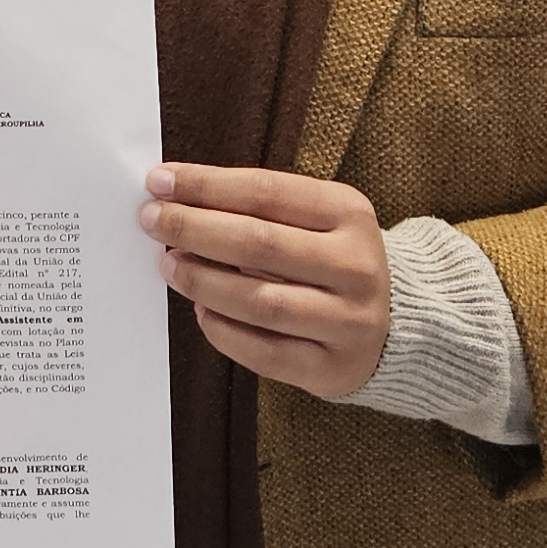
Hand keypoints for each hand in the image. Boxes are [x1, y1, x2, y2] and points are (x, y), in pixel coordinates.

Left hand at [140, 162, 389, 403]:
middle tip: (152, 221)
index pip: (266, 192)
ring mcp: (349, 321)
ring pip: (260, 301)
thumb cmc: (332, 259)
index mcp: (350, 214)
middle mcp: (356, 266)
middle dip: (194, 229)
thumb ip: (257, 208)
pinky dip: (224, 330)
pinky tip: (201, 310)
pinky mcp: (332, 367)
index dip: (207, 186)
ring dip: (203, 281)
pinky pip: (264, 352)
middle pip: (259, 243)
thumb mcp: (314, 220)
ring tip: (169, 265)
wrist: (394, 325)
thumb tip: (177, 198)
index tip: (160, 180)